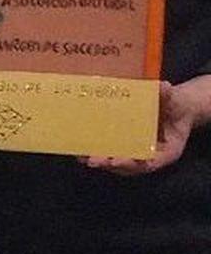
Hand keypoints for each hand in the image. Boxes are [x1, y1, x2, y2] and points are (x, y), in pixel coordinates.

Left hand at [83, 78, 210, 175]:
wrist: (174, 107)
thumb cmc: (175, 106)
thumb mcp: (175, 101)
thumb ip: (167, 97)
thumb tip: (163, 86)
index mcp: (166, 151)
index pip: (148, 163)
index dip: (131, 164)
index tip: (116, 161)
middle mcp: (148, 156)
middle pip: (127, 166)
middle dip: (108, 163)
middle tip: (91, 160)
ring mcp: (134, 153)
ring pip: (115, 162)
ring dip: (97, 160)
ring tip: (80, 155)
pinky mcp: (123, 146)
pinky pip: (109, 152)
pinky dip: (94, 151)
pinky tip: (79, 146)